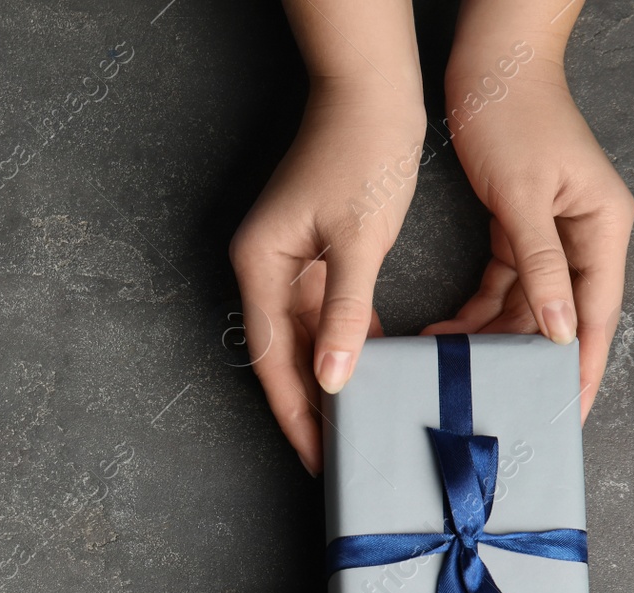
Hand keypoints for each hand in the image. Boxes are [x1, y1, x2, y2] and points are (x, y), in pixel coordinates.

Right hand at [230, 86, 425, 474]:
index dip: (295, 415)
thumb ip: (344, 315)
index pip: (273, 360)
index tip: (317, 459)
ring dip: (329, 379)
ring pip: (305, 339)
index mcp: (260, 267)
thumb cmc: (363, 154)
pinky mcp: (313, 254)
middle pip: (284, 356)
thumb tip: (332, 382)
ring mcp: (288, 262)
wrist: (373, 93)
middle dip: (310, 407)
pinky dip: (345, 344)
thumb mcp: (357, 241)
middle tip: (339, 456)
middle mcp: (264, 269)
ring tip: (356, 425)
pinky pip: (325, 315)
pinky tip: (372, 371)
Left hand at [423, 49, 633, 422]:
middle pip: (561, 317)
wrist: (489, 66)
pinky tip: (445, 335)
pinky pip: (502, 285)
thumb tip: (558, 330)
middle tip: (503, 410)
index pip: (597, 315)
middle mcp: (584, 236)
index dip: (581, 367)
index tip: (565, 414)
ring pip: (526, 307)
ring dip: (493, 340)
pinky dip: (476, 312)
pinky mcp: (518, 230)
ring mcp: (551, 235)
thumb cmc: (514, 118)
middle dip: (531, 364)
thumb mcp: (523, 199)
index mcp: (603, 228)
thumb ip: (541, 267)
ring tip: (457, 374)